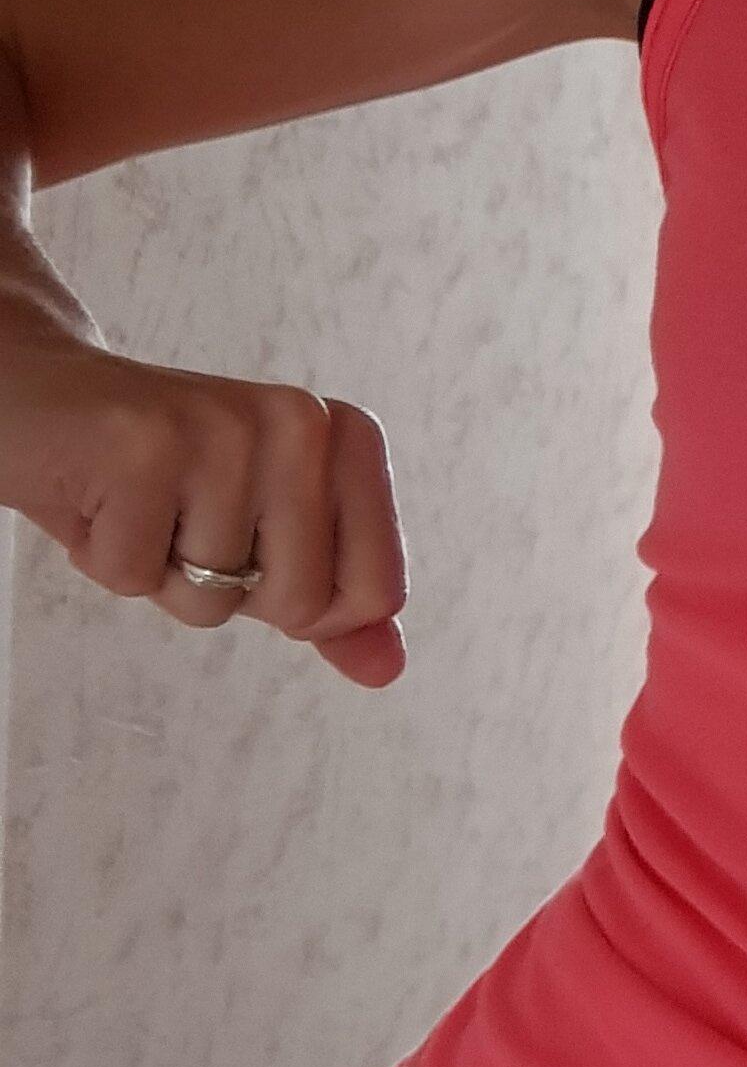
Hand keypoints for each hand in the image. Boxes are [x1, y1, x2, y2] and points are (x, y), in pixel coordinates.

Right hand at [0, 333, 409, 684]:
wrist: (40, 398)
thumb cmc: (155, 476)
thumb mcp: (256, 538)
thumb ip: (331, 600)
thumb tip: (387, 668)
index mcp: (346, 439)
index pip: (375, 593)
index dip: (301, 605)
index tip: (252, 547)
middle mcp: (301, 423)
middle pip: (298, 605)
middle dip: (226, 592)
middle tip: (183, 522)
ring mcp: (226, 431)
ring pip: (213, 598)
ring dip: (159, 575)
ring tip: (139, 505)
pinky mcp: (145, 447)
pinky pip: (136, 577)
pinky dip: (104, 558)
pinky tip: (98, 496)